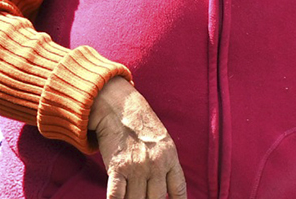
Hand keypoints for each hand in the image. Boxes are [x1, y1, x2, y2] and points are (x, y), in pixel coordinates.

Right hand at [90, 77, 187, 198]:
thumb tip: (166, 188)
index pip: (178, 189)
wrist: (118, 106)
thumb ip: (166, 163)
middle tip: (145, 198)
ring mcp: (137, 167)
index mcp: (170, 157)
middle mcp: (156, 164)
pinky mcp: (117, 167)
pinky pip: (117, 195)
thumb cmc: (139, 123)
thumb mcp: (162, 141)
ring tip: (131, 197)